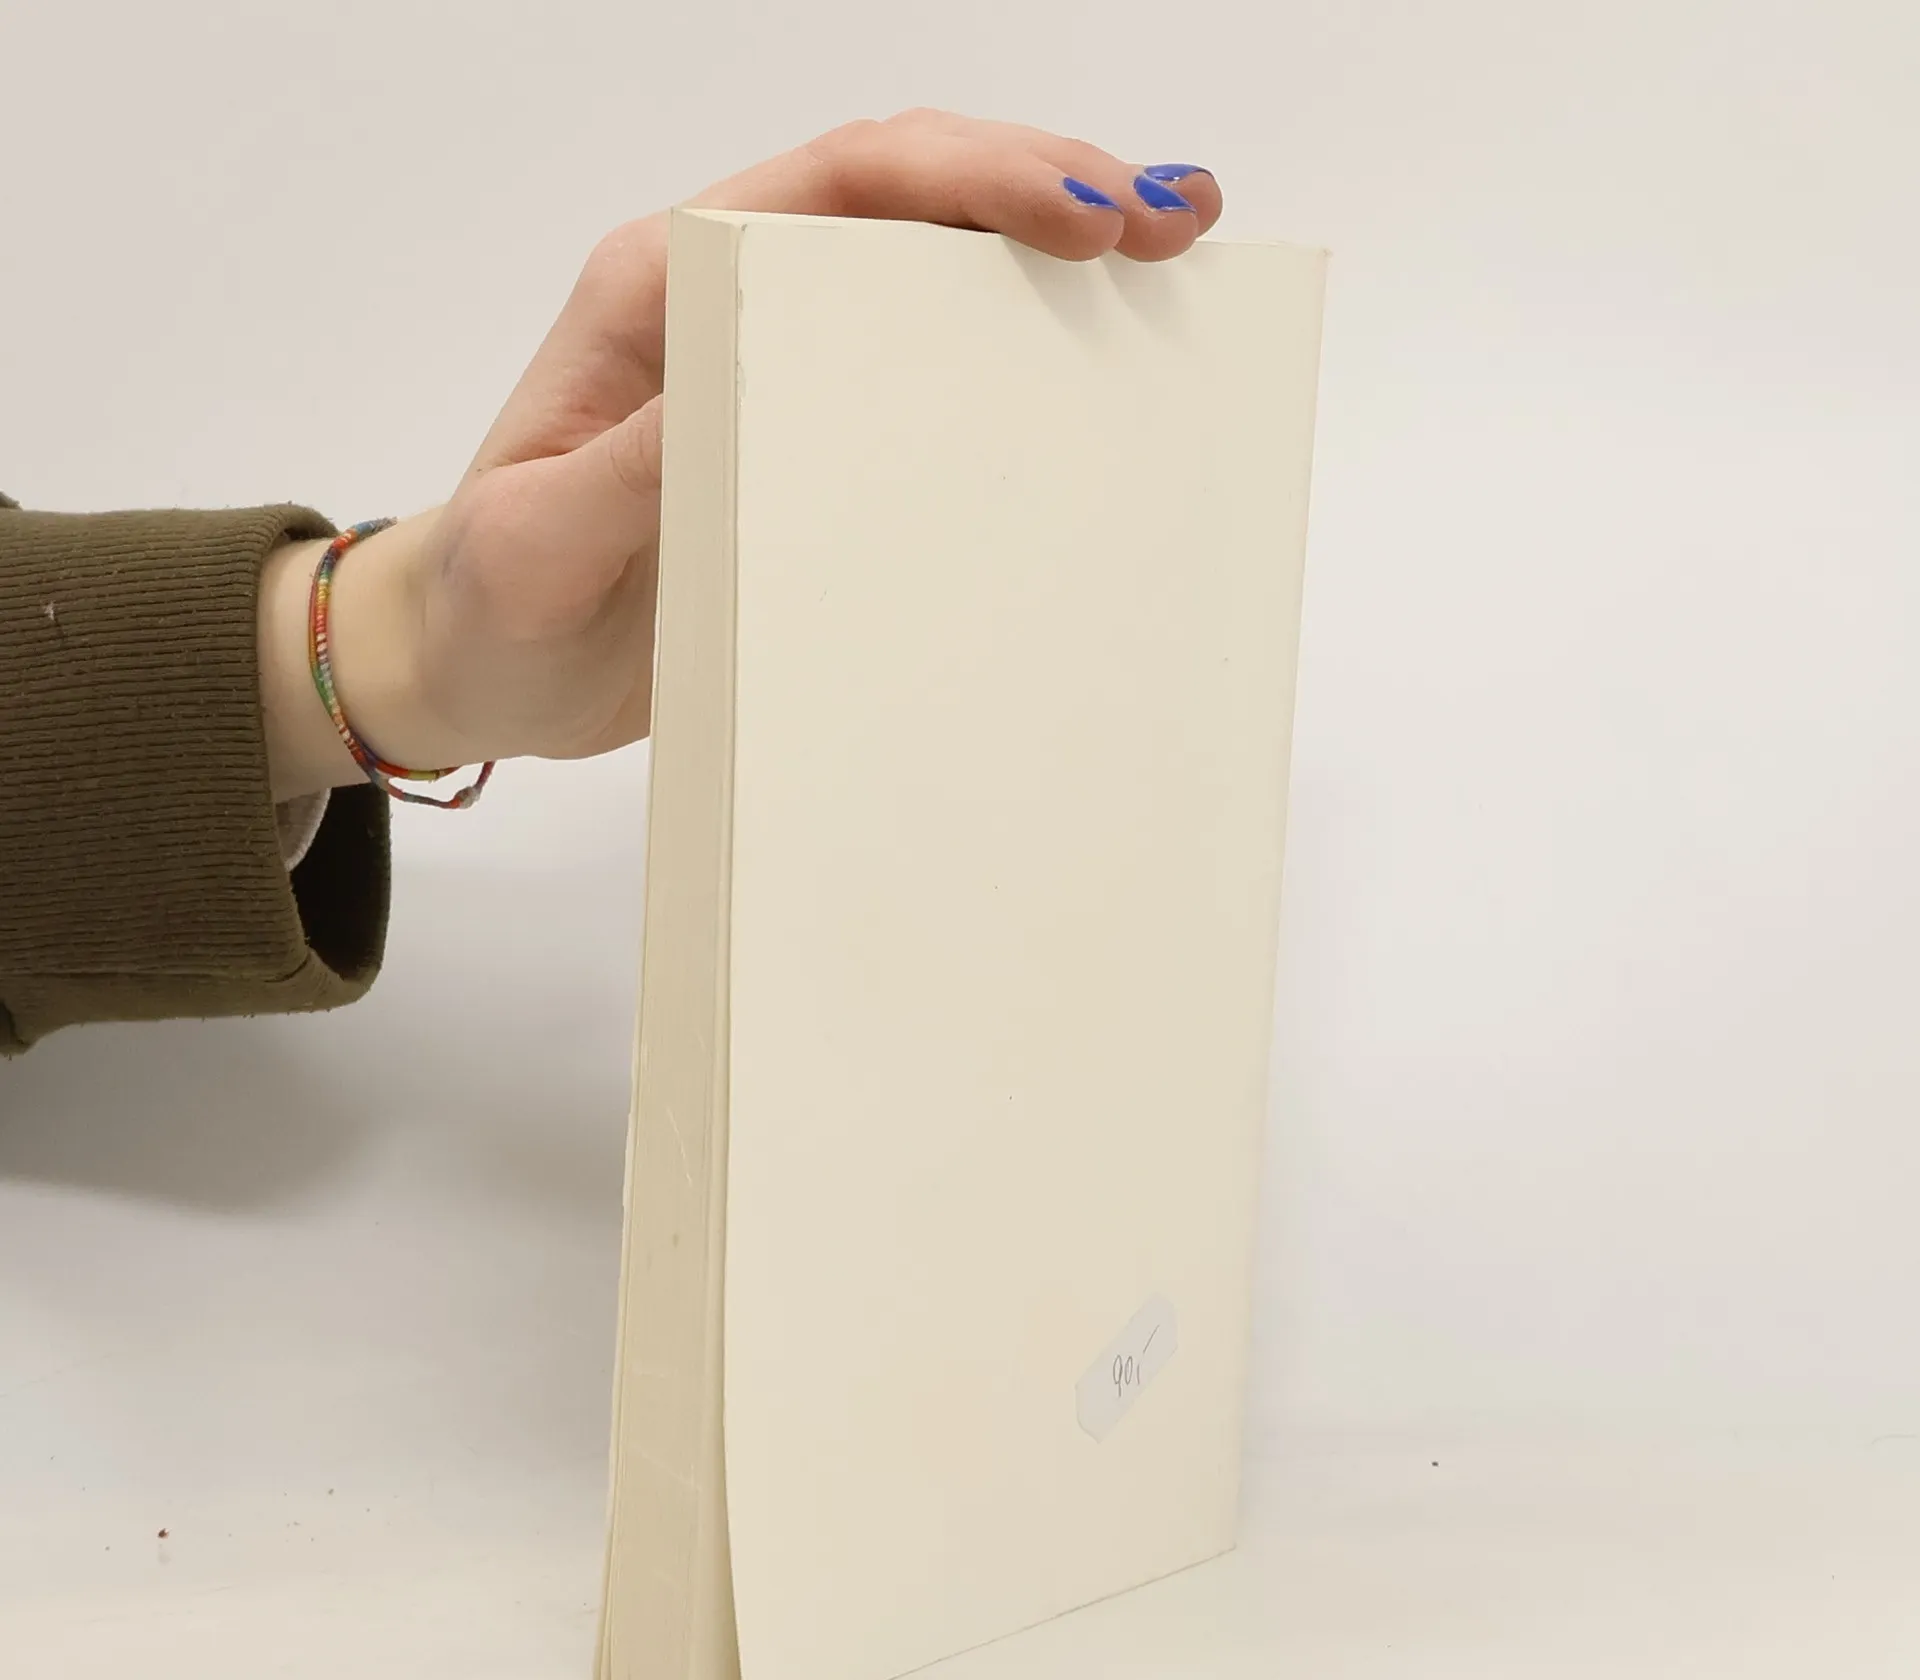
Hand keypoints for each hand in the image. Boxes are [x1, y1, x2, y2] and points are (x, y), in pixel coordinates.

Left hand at [260, 114, 1221, 797]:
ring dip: (1047, 255)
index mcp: (661, 291)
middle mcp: (727, 303)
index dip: (969, 179)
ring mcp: (773, 368)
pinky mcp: (802, 442)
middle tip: (1172, 221)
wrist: (472, 667)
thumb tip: (744, 397)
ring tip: (1170, 262)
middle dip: (1047, 186)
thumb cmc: (490, 606)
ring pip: (929, 270)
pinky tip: (1089, 365)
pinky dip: (1012, 352)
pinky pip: (923, 373)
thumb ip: (625, 475)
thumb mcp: (538, 548)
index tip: (1082, 213)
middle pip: (907, 197)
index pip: (837, 187)